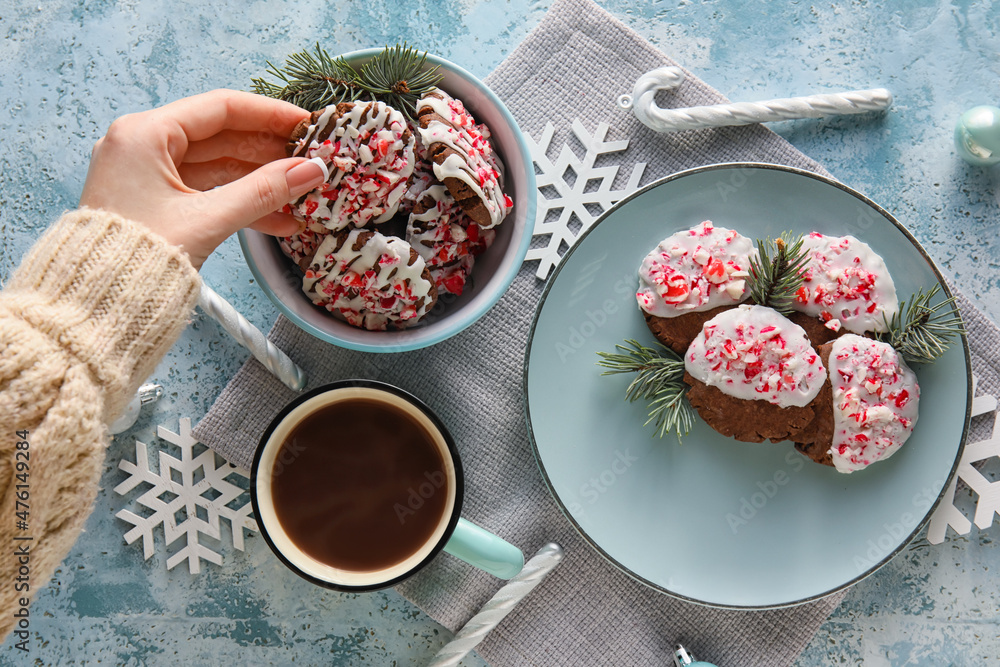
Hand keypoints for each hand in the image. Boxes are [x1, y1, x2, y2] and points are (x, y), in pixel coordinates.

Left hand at [79, 89, 325, 268]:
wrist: (98, 305)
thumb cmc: (137, 258)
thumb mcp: (209, 219)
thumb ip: (263, 191)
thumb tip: (310, 170)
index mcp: (144, 134)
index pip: (220, 108)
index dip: (270, 114)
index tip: (306, 124)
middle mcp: (141, 145)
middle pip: (221, 136)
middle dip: (269, 152)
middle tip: (310, 160)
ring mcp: (146, 174)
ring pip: (217, 167)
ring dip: (260, 182)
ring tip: (300, 196)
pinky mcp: (154, 201)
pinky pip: (206, 190)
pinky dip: (239, 201)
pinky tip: (276, 219)